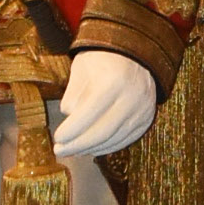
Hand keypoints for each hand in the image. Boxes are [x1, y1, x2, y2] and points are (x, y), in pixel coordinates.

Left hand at [52, 47, 157, 163]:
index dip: (71, 130)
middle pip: (102, 131)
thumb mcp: (80, 68)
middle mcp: (132, 97)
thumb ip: (72, 94)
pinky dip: (106, 148)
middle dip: (78, 145)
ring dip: (90, 149)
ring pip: (113, 139)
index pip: (89, 113)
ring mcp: (142, 109)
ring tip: (73, 150)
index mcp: (113, 81)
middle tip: (60, 150)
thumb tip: (69, 119)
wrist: (135, 54)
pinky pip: (125, 140)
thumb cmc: (102, 60)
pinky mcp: (147, 118)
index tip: (57, 138)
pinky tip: (91, 149)